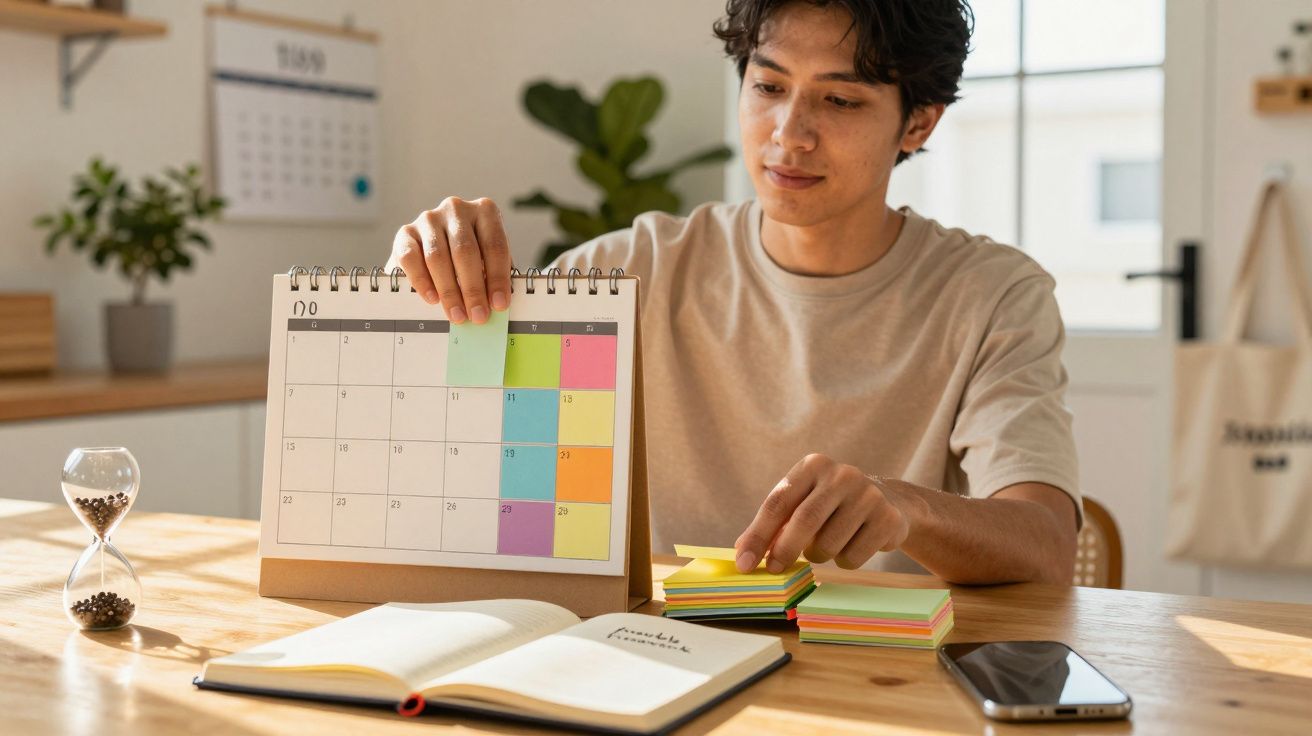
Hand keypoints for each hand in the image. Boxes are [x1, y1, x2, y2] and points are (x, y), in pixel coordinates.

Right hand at [386, 196, 512, 323]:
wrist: (431, 250)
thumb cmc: (469, 258)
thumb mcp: (487, 261)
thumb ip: (493, 277)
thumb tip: (498, 305)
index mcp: (485, 211)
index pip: (494, 246)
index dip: (498, 277)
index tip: (499, 304)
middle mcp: (456, 209)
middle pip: (465, 251)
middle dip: (473, 288)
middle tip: (478, 315)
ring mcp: (429, 219)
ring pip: (438, 256)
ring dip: (449, 290)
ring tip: (457, 314)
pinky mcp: (405, 232)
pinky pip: (411, 257)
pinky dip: (422, 280)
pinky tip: (432, 298)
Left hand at [734, 454, 910, 572]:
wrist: (889, 501)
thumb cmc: (831, 505)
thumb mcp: (802, 502)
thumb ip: (773, 523)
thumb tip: (743, 551)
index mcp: (813, 465)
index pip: (778, 502)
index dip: (758, 535)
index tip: (744, 563)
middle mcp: (842, 475)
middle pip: (804, 520)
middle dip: (784, 550)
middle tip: (774, 569)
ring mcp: (868, 495)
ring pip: (828, 545)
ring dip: (818, 556)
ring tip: (826, 545)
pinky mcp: (888, 519)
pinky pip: (853, 557)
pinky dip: (844, 562)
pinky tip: (853, 544)